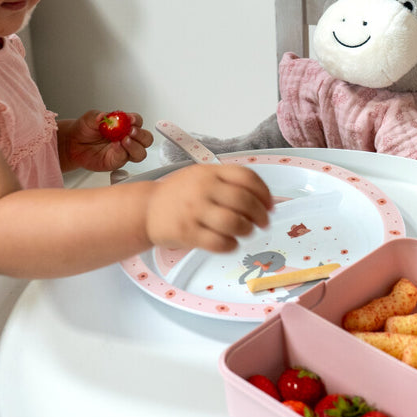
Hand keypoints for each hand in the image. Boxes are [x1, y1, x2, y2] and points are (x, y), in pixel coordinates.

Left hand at [60, 109, 153, 171]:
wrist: (73, 143)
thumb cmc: (85, 129)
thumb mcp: (90, 118)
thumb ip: (98, 116)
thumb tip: (104, 116)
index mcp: (125, 125)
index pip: (138, 121)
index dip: (136, 120)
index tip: (130, 119)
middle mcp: (127, 138)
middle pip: (146, 138)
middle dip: (140, 135)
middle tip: (130, 131)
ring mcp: (124, 151)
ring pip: (140, 152)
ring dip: (135, 146)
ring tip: (123, 141)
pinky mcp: (116, 161)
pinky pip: (124, 159)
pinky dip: (121, 153)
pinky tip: (115, 147)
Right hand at [145, 163, 272, 253]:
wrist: (146, 209)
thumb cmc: (179, 195)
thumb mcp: (201, 176)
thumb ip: (227, 182)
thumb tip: (263, 200)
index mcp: (209, 172)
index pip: (247, 177)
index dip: (264, 193)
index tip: (270, 205)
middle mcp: (203, 188)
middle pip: (244, 201)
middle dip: (260, 215)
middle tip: (262, 223)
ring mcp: (194, 211)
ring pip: (234, 223)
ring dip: (247, 230)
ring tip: (245, 232)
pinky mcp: (187, 232)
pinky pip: (219, 243)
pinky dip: (231, 245)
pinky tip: (230, 243)